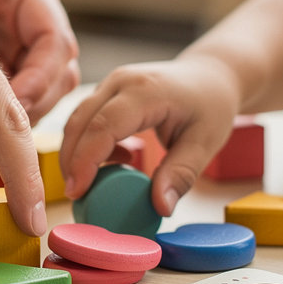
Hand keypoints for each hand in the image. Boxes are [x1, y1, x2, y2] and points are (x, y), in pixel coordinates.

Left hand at [0, 0, 79, 123]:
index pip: (55, 43)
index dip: (37, 83)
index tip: (6, 109)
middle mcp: (29, 8)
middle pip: (57, 75)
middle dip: (28, 109)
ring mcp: (18, 36)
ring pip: (41, 95)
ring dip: (11, 123)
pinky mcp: (0, 62)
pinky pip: (12, 102)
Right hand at [60, 55, 241, 215]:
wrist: (211, 76)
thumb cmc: (211, 105)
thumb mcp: (205, 142)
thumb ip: (181, 174)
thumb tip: (161, 207)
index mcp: (146, 91)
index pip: (104, 126)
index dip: (85, 160)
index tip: (78, 192)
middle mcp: (121, 81)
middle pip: (80, 122)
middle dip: (72, 162)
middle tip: (77, 197)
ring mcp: (111, 84)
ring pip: (77, 120)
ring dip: (76, 155)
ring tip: (91, 186)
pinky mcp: (106, 92)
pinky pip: (86, 119)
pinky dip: (88, 145)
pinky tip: (117, 160)